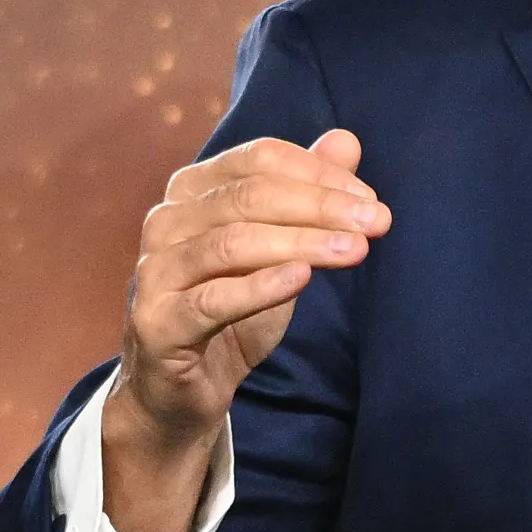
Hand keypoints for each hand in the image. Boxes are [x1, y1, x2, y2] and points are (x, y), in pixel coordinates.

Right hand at [100, 129, 385, 531]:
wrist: (182, 391)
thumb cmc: (232, 313)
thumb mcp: (279, 250)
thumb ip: (307, 194)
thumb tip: (346, 141)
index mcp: (191, 191)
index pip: (258, 160)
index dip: (319, 174)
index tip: (370, 199)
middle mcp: (165, 221)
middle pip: (249, 197)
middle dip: (321, 207)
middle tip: (377, 222)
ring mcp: (155, 272)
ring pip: (233, 243)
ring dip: (301, 243)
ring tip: (354, 251)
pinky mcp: (157, 323)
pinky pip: (212, 299)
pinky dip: (260, 286)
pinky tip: (300, 280)